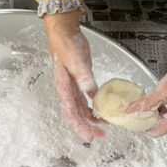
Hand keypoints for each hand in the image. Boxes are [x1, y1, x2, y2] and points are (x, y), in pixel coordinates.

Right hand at [44, 12, 103, 140]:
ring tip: (103, 124)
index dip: (80, 126)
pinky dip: (92, 105)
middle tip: (99, 135)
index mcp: (64, 87)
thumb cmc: (65, 44)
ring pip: (80, 108)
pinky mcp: (79, 79)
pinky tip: (100, 108)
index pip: (71, 113)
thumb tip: (91, 93)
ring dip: (90, 117)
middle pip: (75, 114)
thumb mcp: (75, 60)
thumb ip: (84, 77)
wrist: (64, 31)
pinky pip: (84, 98)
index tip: (91, 135)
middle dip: (86, 126)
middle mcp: (67, 89)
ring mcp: (72, 85)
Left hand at [126, 46, 166, 136]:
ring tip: (137, 106)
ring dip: (148, 113)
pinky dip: (153, 108)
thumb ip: (146, 103)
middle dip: (143, 119)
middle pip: (156, 126)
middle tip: (131, 113)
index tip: (130, 122)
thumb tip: (132, 110)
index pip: (155, 132)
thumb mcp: (162, 91)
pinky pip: (161, 111)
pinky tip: (147, 101)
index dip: (141, 128)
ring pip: (158, 118)